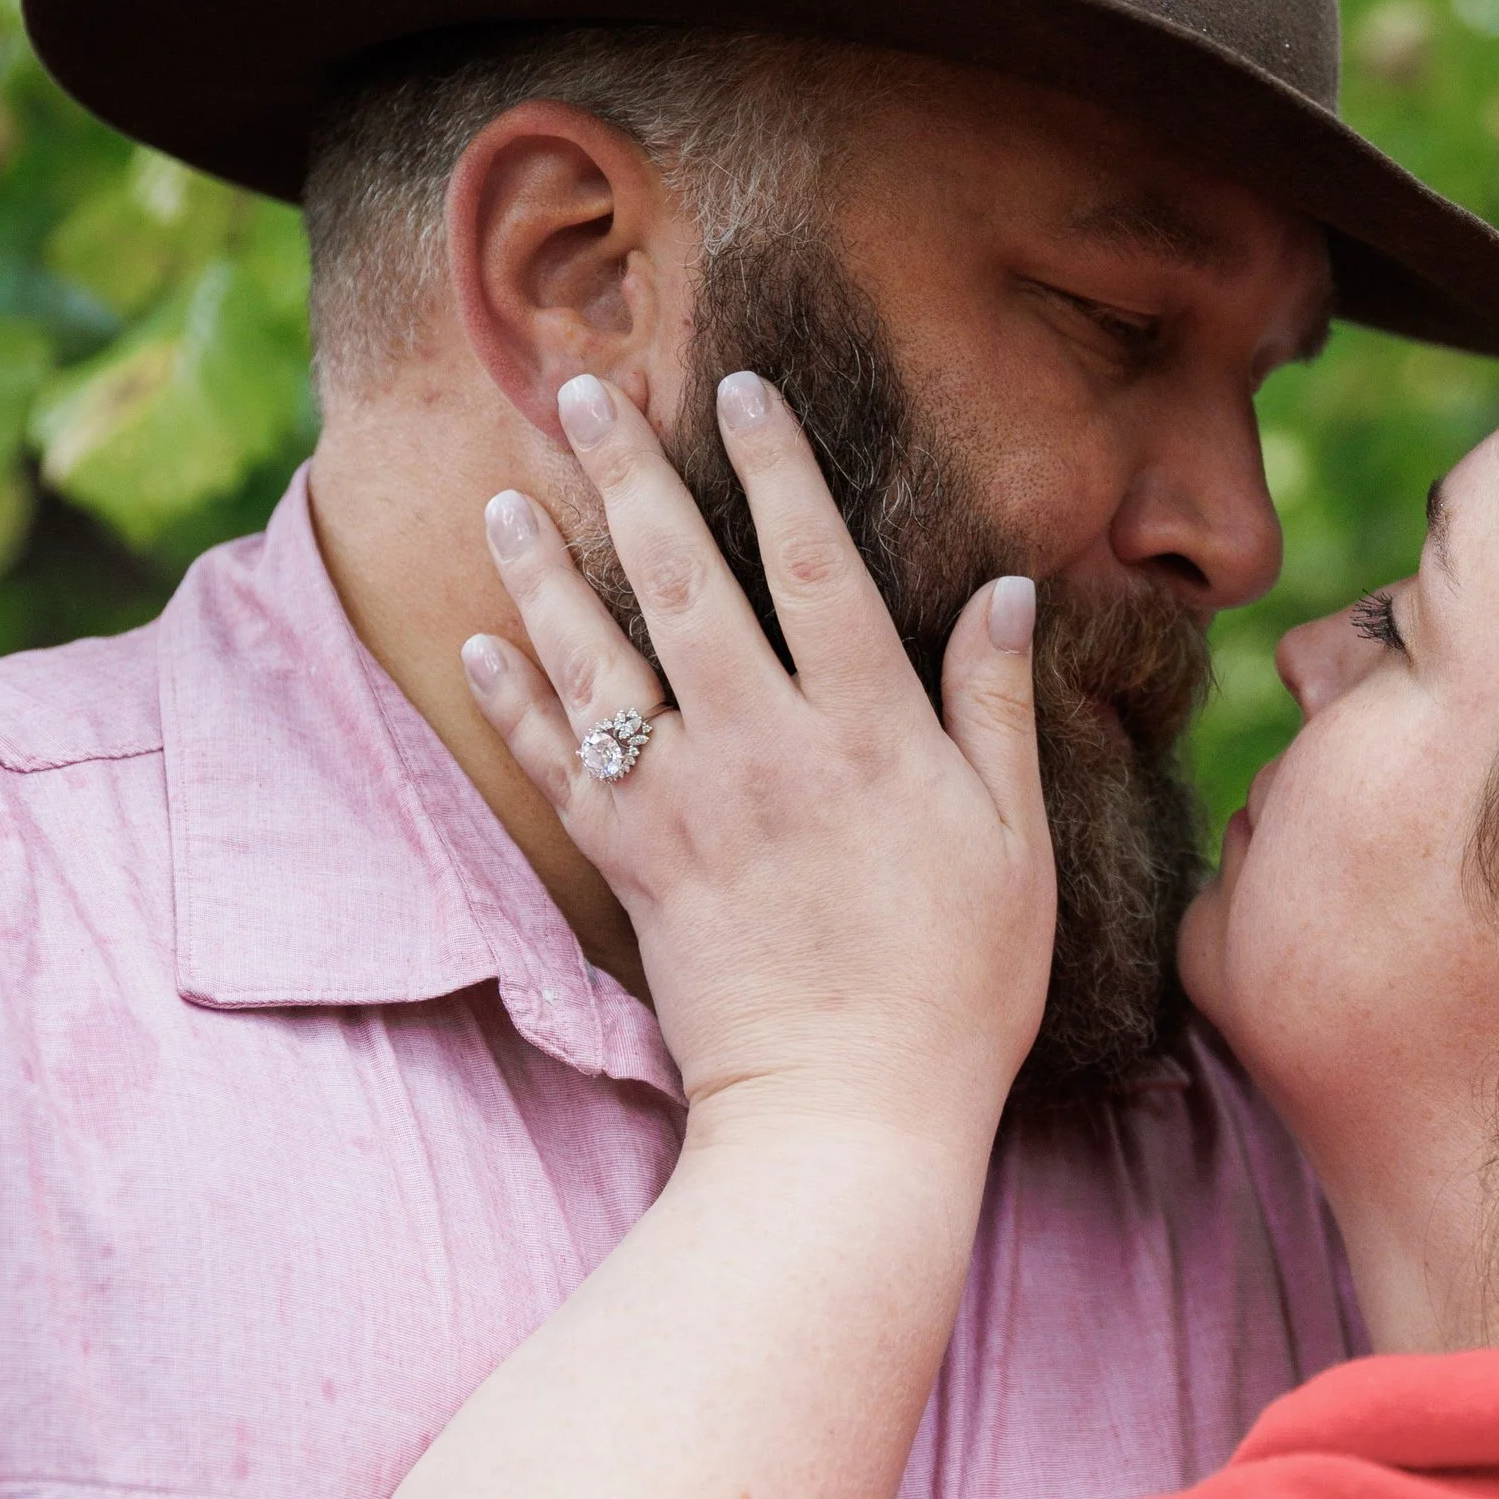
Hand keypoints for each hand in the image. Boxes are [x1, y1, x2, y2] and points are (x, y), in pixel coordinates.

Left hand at [464, 370, 1052, 1126]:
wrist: (848, 1113)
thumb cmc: (958, 987)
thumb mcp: (1017, 845)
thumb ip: (996, 711)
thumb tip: (1008, 592)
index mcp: (869, 731)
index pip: (815, 561)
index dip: (775, 464)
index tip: (739, 385)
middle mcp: (765, 747)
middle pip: (683, 580)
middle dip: (630, 476)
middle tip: (586, 391)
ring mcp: (687, 805)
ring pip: (599, 657)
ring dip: (545, 569)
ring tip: (508, 493)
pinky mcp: (635, 867)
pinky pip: (559, 763)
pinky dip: (513, 699)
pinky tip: (481, 640)